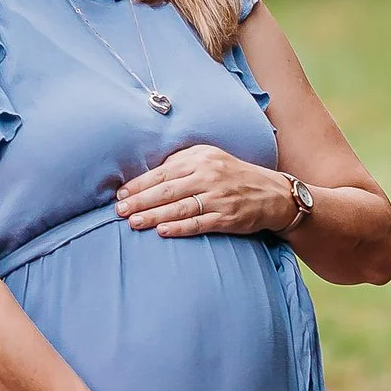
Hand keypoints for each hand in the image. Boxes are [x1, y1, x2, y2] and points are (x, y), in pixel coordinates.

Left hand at [114, 143, 294, 241]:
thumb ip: (182, 163)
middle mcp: (209, 176)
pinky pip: (199, 223)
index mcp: (200, 159)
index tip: (120, 194)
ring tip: (133, 222)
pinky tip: (162, 232)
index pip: (163, 172)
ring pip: (180, 207)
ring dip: (154, 216)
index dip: (139, 184)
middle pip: (167, 190)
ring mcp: (218, 197)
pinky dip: (179, 228)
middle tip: (119, 211)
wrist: (271, 193)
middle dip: (140, 201)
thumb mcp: (209, 158)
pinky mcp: (227, 217)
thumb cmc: (232, 174)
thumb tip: (148, 174)